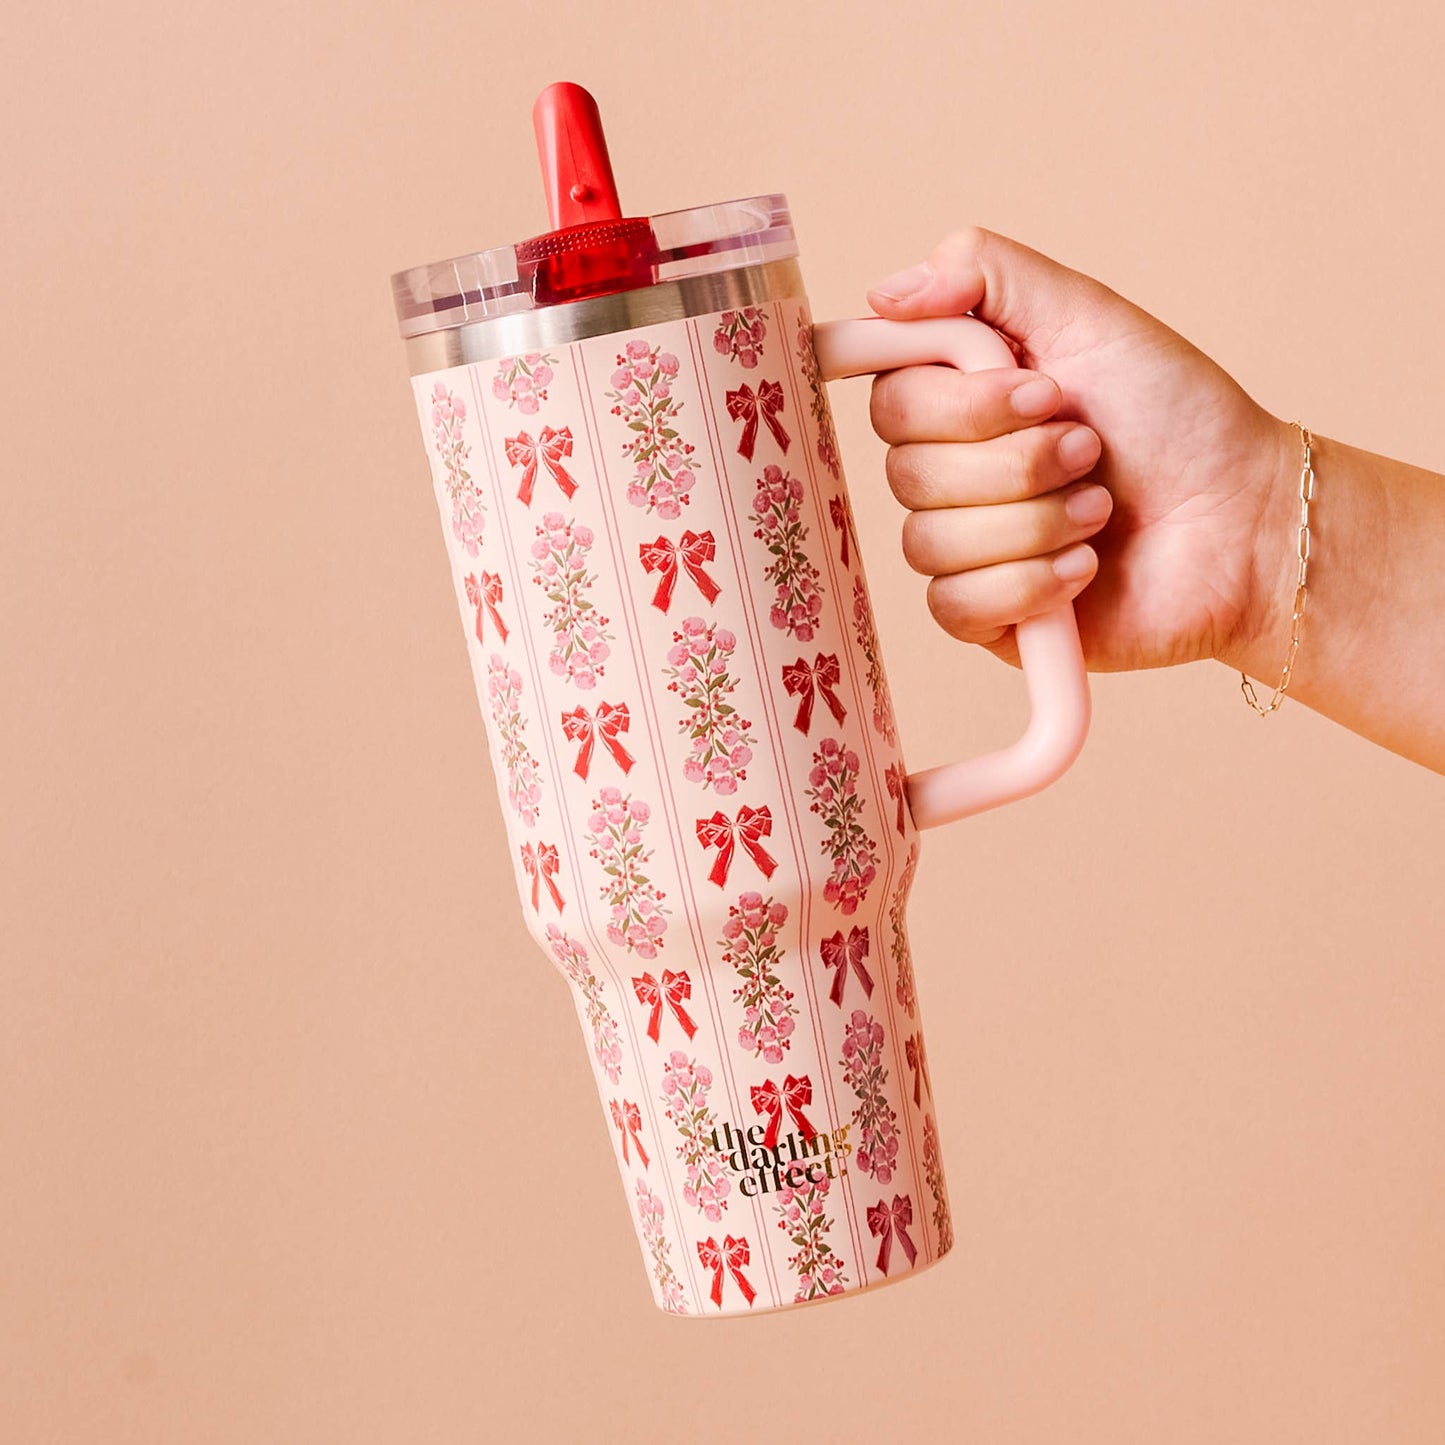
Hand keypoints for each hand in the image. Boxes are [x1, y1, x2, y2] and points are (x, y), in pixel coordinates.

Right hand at [867, 228, 1296, 671]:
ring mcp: (963, 550)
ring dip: (1036, 521)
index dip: (959, 402)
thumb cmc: (1178, 418)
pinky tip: (1085, 567)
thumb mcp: (1088, 314)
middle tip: (1090, 449)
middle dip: (1016, 462)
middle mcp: (951, 473)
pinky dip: (1032, 582)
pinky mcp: (985, 618)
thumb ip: (984, 273)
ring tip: (1100, 510)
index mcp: (961, 401)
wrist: (1245, 522)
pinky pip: (956, 604)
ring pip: (931, 541)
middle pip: (907, 472)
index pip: (890, 399)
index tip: (1040, 391)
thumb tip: (884, 292)